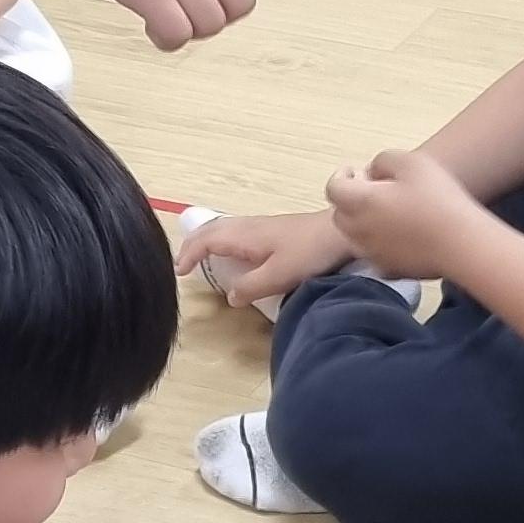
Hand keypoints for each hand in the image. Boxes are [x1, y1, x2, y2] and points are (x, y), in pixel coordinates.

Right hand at [174, 207, 348, 307]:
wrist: (343, 232)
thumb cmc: (311, 252)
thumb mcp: (279, 276)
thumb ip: (250, 286)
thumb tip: (231, 296)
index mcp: (245, 235)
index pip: (206, 240)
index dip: (189, 254)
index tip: (179, 272)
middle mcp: (249, 226)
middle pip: (211, 229)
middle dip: (192, 244)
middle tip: (183, 264)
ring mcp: (262, 226)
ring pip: (224, 228)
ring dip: (207, 241)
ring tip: (201, 258)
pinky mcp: (274, 230)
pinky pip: (236, 232)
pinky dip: (223, 241)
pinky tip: (233, 254)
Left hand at [325, 148, 476, 279]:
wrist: (461, 244)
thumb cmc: (438, 199)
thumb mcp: (412, 162)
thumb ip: (383, 160)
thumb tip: (372, 171)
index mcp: (360, 201)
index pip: (333, 188)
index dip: (342, 176)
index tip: (357, 171)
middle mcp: (359, 230)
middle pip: (340, 213)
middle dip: (351, 199)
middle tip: (376, 190)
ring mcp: (372, 253)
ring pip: (355, 236)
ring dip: (363, 221)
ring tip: (390, 212)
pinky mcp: (389, 269)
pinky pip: (374, 252)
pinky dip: (379, 242)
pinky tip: (403, 234)